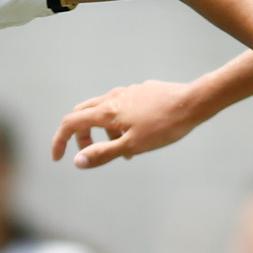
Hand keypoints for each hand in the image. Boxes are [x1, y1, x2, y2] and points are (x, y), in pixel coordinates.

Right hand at [55, 79, 215, 168]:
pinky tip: (137, 135)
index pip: (70, 123)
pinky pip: (120, 107)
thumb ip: (103, 153)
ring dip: (102, 131)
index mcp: (106, 111)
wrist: (193, 103)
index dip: (60, 141)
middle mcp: (113, 98)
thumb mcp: (132, 146)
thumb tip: (77, 161)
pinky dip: (118, 123)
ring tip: (122, 150)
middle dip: (80, 135)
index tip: (59, 158)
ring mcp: (127, 92)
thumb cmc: (165, 126)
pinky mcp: (141, 92)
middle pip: (82, 114)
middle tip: (90, 153)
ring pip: (103, 110)